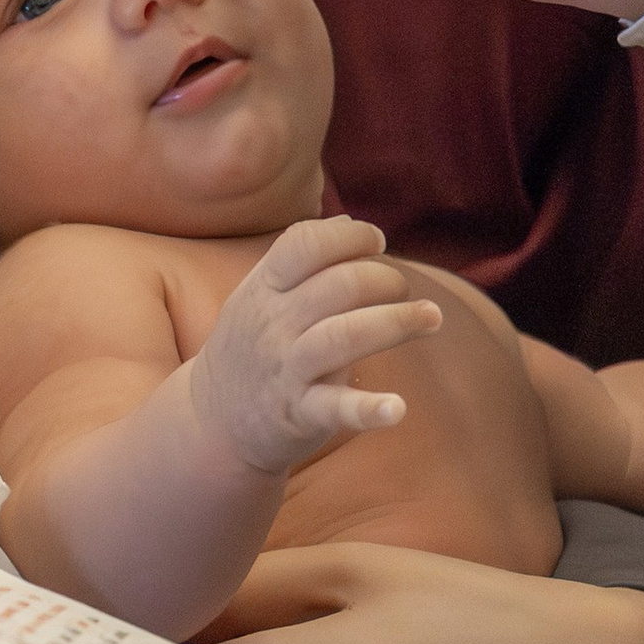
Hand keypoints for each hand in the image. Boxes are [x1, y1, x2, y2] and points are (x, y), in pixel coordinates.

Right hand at [186, 218, 441, 474]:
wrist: (211, 423)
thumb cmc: (251, 349)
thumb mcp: (259, 296)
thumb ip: (301, 258)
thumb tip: (349, 220)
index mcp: (263, 289)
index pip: (305, 243)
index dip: (350, 235)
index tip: (378, 243)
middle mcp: (273, 325)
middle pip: (339, 286)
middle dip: (385, 280)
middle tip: (404, 291)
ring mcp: (286, 370)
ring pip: (345, 336)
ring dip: (396, 323)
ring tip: (432, 318)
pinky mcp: (300, 414)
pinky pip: (336, 408)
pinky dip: (368, 408)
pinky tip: (397, 407)